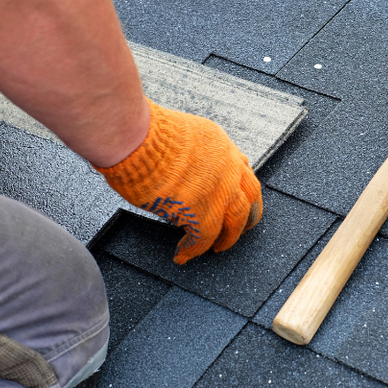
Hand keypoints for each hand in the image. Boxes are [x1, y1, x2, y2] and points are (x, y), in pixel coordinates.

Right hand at [98, 102, 263, 263]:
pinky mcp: (202, 212)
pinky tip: (182, 254)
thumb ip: (187, 153)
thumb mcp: (178, 134)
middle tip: (240, 230)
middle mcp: (228, 167)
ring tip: (217, 249)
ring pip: (235, 222)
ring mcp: (219, 190)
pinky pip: (203, 239)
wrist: (137, 139)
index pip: (242, 169)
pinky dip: (192, 250)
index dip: (240, 188)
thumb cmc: (143, 133)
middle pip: (250, 198)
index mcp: (220, 145)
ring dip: (227, 238)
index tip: (238, 199)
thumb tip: (175, 169)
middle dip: (247, 217)